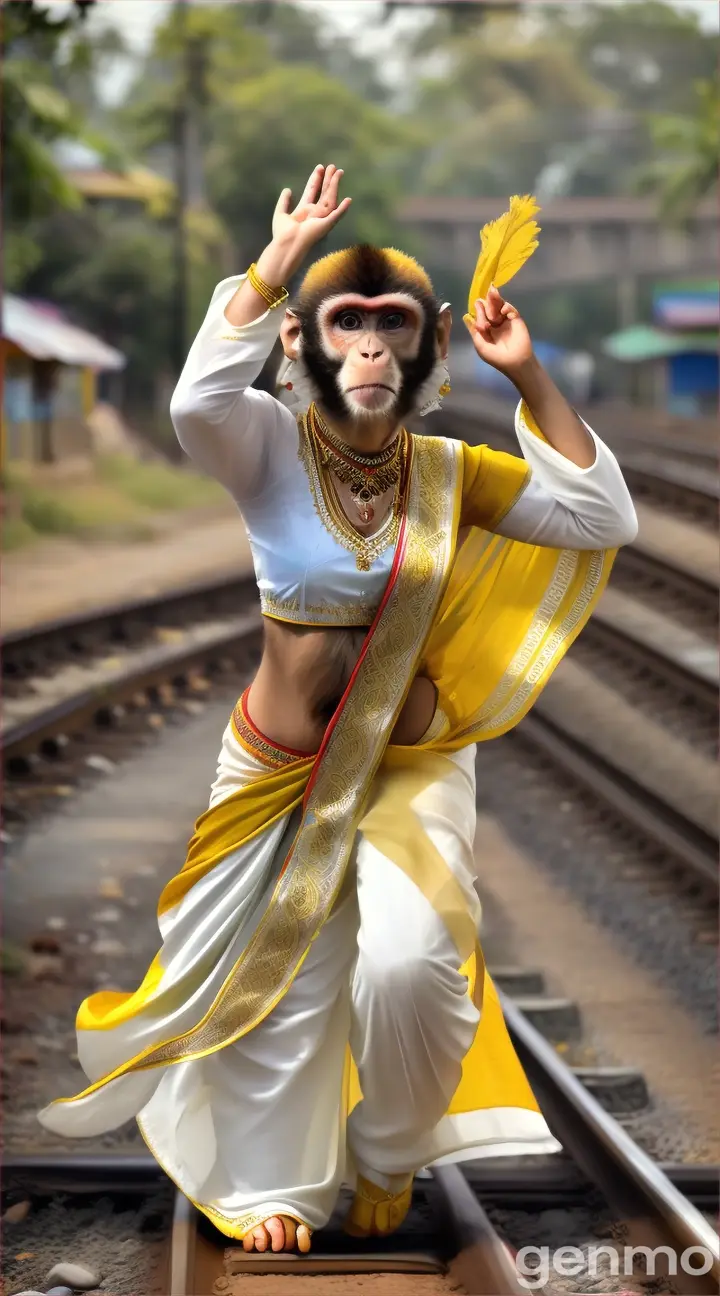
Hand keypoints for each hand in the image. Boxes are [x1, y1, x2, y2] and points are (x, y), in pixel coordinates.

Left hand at [262, 164, 351, 282]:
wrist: (286, 244)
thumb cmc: (282, 234)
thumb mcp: (280, 213)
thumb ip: (284, 202)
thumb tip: (287, 189)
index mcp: (304, 211)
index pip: (312, 192)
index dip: (315, 179)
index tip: (320, 168)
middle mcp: (314, 214)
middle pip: (323, 193)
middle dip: (328, 180)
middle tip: (333, 166)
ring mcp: (321, 219)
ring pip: (330, 199)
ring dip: (334, 186)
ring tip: (338, 172)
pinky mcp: (325, 225)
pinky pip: (336, 216)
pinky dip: (342, 209)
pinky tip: (348, 200)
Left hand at [464, 284, 533, 376]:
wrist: (514, 362)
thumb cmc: (496, 357)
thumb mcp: (480, 345)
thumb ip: (474, 331)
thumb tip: (466, 317)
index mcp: (487, 330)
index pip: (482, 316)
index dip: (479, 309)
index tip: (477, 303)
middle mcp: (496, 323)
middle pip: (491, 308)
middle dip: (488, 302)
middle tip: (486, 295)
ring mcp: (506, 321)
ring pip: (500, 306)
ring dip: (496, 300)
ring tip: (492, 294)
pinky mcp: (516, 320)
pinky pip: (511, 310)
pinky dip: (507, 307)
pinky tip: (503, 311)